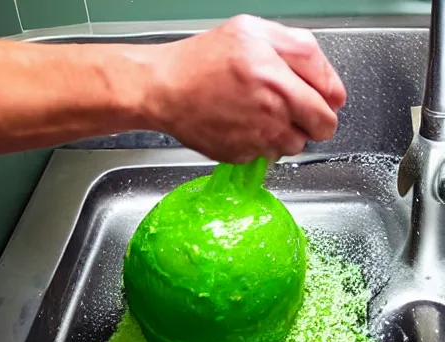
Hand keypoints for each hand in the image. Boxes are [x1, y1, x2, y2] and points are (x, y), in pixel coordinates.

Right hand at [146, 15, 345, 162]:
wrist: (165, 90)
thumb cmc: (203, 59)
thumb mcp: (254, 30)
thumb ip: (300, 48)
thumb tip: (328, 79)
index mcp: (279, 78)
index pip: (331, 104)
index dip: (330, 102)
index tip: (322, 99)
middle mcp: (272, 113)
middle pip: (319, 131)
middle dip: (314, 121)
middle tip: (297, 110)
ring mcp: (256, 139)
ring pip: (293, 146)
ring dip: (286, 133)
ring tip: (262, 115)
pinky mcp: (241, 156)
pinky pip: (266, 156)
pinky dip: (261, 144)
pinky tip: (243, 125)